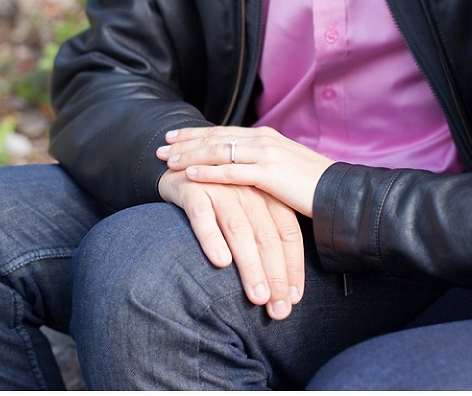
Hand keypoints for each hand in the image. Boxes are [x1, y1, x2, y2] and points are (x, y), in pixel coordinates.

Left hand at [157, 126, 335, 216]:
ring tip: (167, 160)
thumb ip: (262, 165)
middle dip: (186, 142)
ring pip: (218, 152)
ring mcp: (266, 154)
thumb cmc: (313, 185)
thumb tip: (243, 169)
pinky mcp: (269, 174)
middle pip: (215, 138)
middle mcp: (263, 140)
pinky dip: (208, 172)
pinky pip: (231, 172)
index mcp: (266, 137)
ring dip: (190, 155)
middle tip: (161, 146)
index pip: (223, 132)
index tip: (174, 136)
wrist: (341, 192)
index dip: (196, 134)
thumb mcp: (285, 168)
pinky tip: (189, 175)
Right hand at [158, 169, 303, 319]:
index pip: (288, 232)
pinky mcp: (192, 189)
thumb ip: (263, 235)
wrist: (177, 161)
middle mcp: (248, 191)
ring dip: (251, 265)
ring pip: (239, 230)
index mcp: (267, 194)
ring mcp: (220, 188)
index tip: (294, 298)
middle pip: (267, 236)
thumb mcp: (246, 207)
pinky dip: (212, 238)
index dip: (293, 266)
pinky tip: (220, 262)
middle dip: (275, 276)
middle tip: (278, 309)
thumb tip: (280, 283)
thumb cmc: (217, 195)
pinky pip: (202, 215)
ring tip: (257, 297)